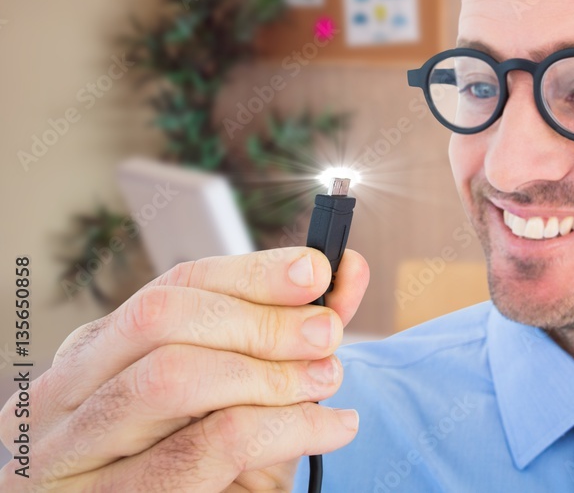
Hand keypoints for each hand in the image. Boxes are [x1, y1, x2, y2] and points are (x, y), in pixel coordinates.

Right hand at [0, 246, 369, 491]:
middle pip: (161, 320)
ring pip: (170, 379)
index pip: (171, 289)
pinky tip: (333, 428)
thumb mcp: (252, 394)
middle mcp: (66, 398)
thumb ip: (293, 333)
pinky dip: (285, 428)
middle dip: (259, 319)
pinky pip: (204, 450)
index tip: (317, 268)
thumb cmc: (218, 466)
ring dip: (268, 373)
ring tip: (327, 380)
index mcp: (94, 357)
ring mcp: (73, 456)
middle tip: (327, 334)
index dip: (251, 272)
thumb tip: (348, 267)